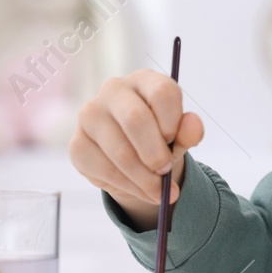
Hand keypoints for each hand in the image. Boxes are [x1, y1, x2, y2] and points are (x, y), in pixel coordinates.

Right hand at [69, 70, 204, 228]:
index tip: (174, 141)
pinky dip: (125, 185)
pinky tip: (138, 189)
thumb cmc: (158, 138)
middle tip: (165, 173)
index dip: (172, 122)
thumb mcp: (179, 135)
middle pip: (136, 119)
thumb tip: (193, 124)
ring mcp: (90, 115)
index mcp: (145, 80)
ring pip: (119, 150)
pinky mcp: (78, 143)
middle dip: (155, 154)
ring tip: (158, 192)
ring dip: (143, 178)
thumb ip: (189, 131)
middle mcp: (114, 90)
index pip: (161, 92)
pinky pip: (103, 169)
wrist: (132, 157)